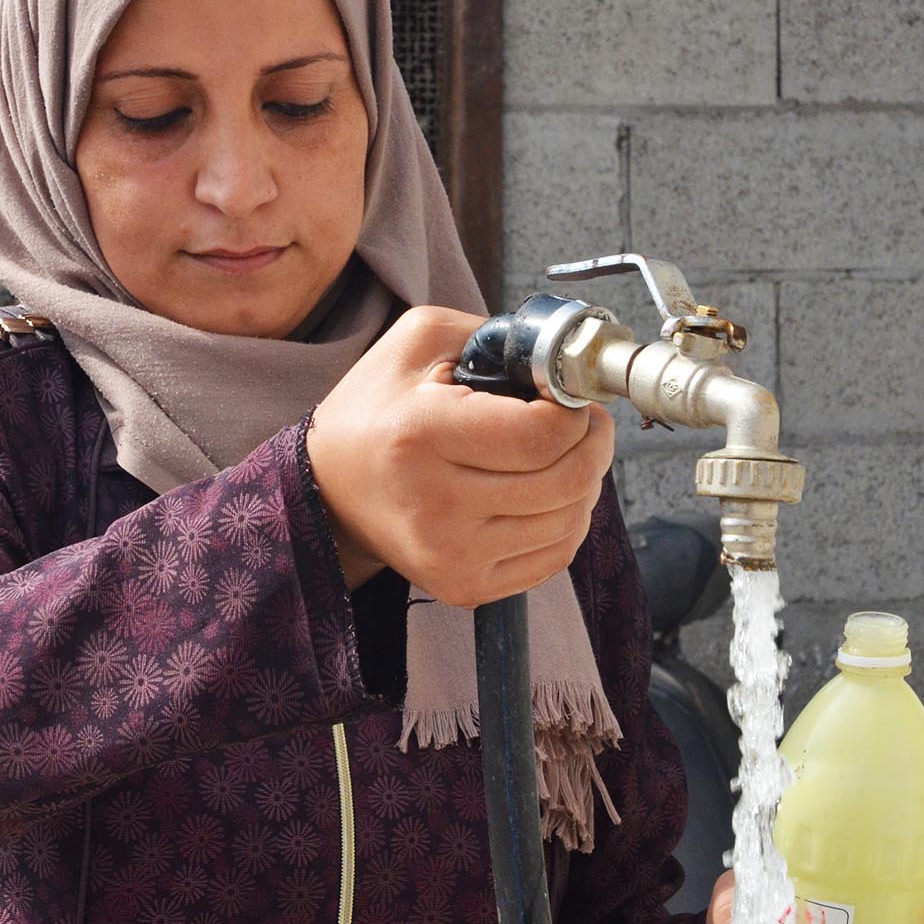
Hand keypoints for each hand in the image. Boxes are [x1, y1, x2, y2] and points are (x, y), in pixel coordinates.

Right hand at [307, 305, 614, 604]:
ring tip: (560, 455)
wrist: (329, 488)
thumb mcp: (422, 340)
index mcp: (421, 435)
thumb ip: (501, 337)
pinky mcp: (463, 586)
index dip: (576, 412)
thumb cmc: (378, 408)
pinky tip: (544, 494)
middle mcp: (434, 505)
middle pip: (567, 482)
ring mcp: (450, 555)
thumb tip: (567, 362)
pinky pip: (555, 557)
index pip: (542, 436)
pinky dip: (566, 520)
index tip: (568, 396)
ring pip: (571, 522)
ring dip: (584, 481)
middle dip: (594, 442)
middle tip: (583, 421)